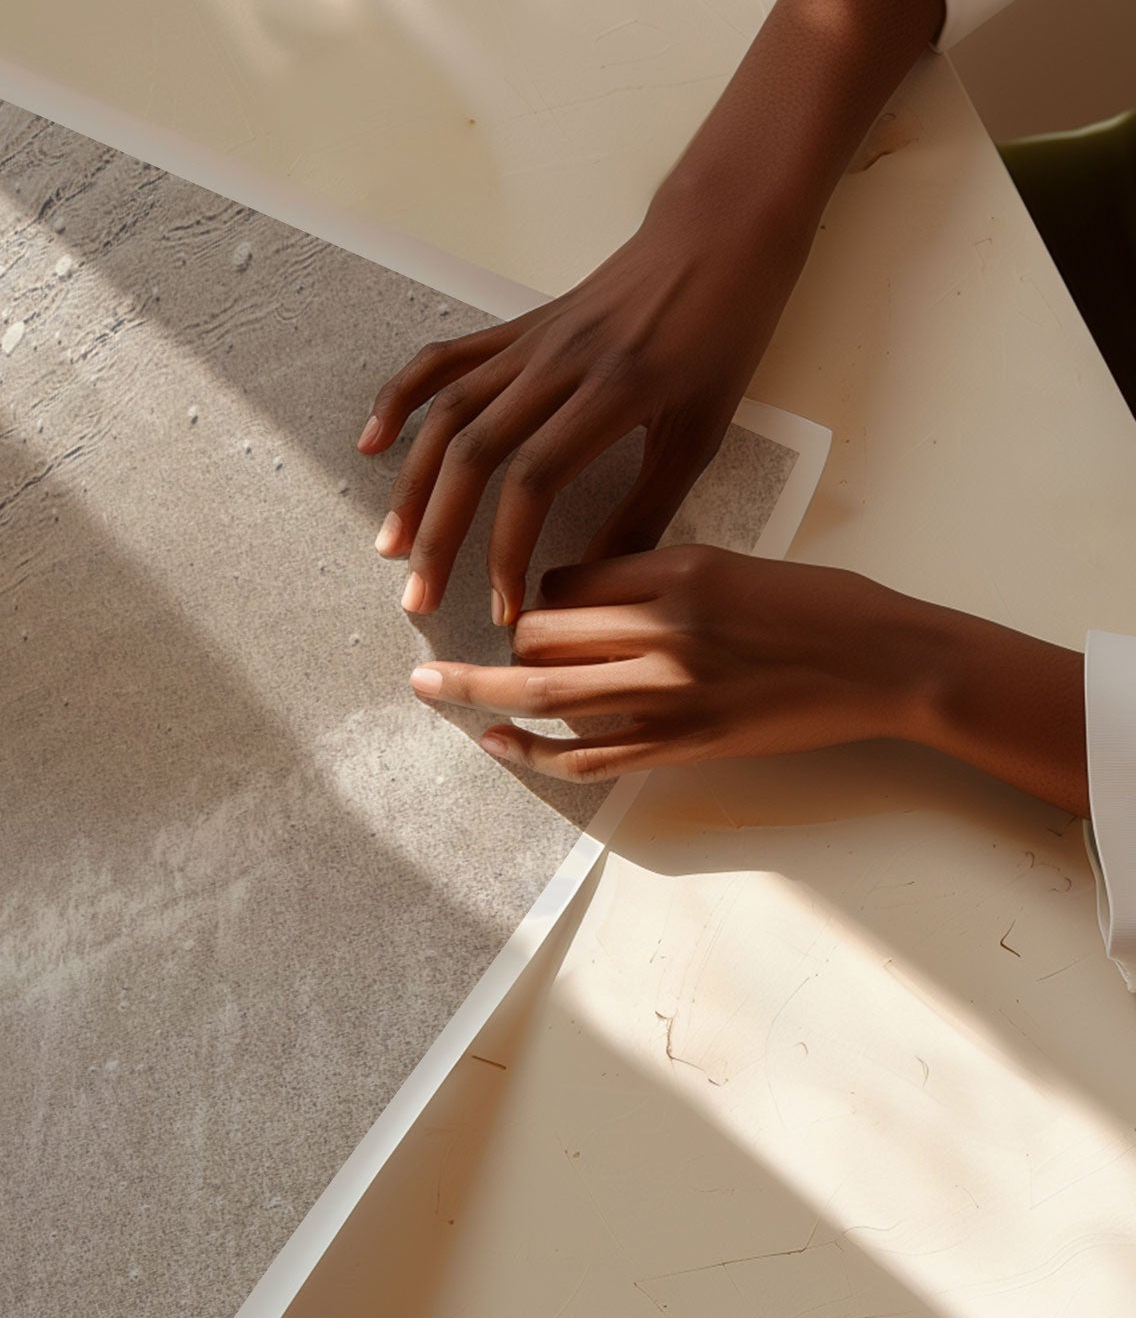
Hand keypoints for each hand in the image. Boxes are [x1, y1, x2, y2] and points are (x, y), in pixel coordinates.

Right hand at [357, 0, 944, 624]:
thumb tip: (597, 577)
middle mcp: (557, 365)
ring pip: (448, 414)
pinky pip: (445, 362)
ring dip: (412, 484)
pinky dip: (401, 399)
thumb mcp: (702, 429)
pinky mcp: (516, 329)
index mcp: (612, 392)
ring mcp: (529, 343)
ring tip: (391, 543)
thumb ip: (649, 505)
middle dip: (441, 534)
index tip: (505, 610)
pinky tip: (373, 443)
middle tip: (420, 598)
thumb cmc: (724, 334)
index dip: (508, 550)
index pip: (534, 481)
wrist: (717, 236)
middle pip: (474, 454)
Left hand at [408, 546, 1088, 814]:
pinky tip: (495, 742)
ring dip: (480, 690)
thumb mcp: (730, 562)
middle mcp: (664, 629)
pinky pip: (588, 755)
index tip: (539, 600)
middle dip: (510, 639)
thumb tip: (576, 593)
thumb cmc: (820, 605)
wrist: (889, 663)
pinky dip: (532, 750)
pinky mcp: (684, 745)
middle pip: (541, 630)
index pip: (566, 576)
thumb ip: (654, 576)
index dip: (541, 589)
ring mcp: (671, 694)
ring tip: (429, 686)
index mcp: (677, 569)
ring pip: (546, 691)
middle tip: (487, 642)